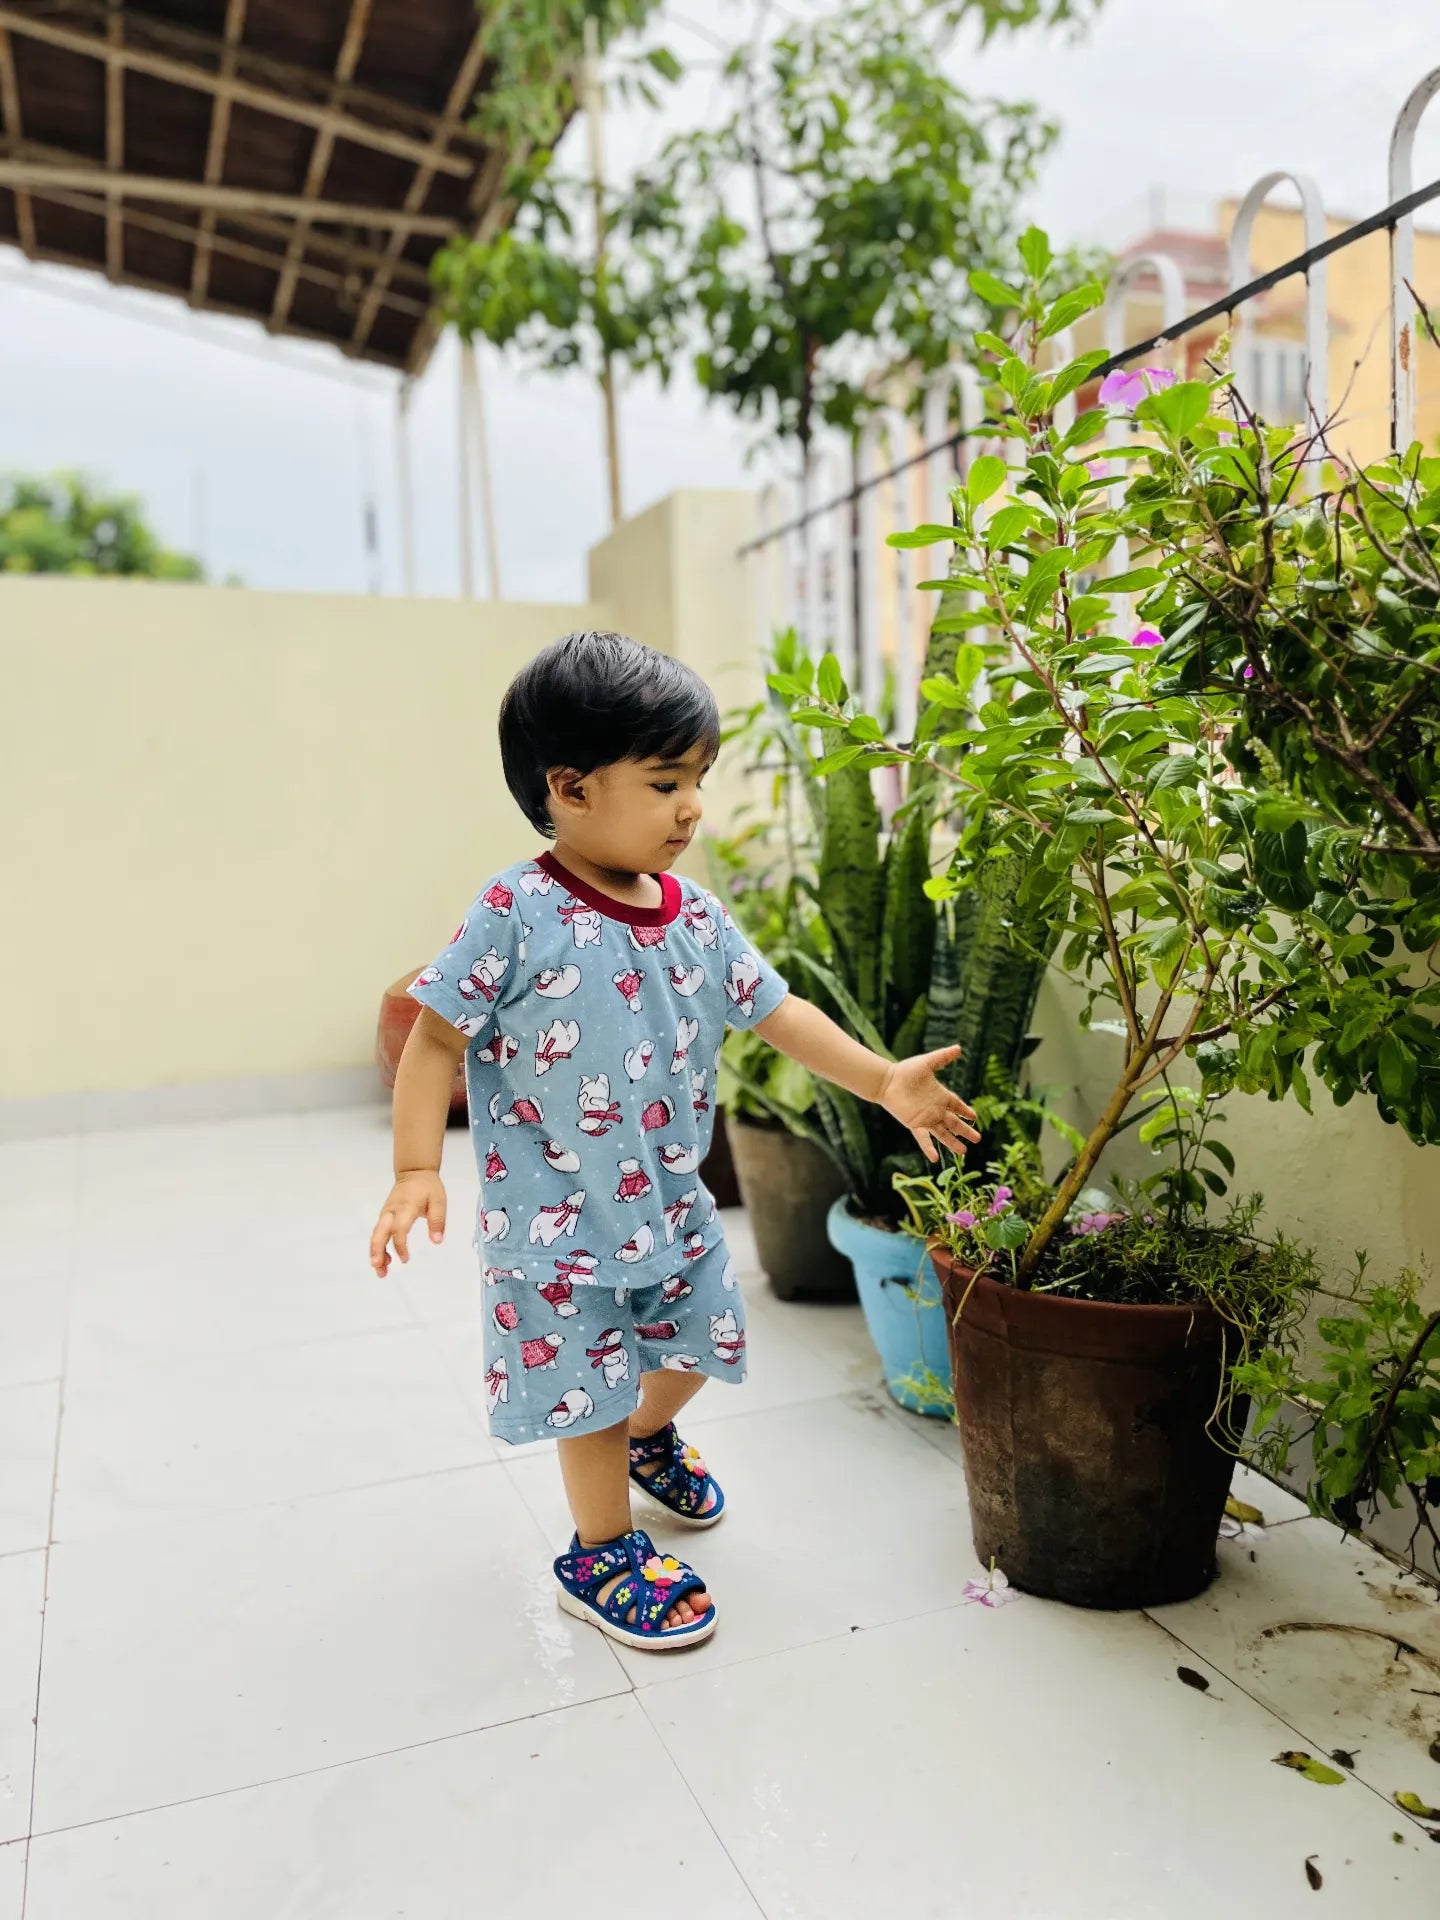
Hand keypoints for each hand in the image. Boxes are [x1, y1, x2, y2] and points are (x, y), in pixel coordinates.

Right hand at [370, 1170, 446, 1275]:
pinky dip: (378, 1247)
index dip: (400, 1245)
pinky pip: (378, 1233)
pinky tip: (384, 1261)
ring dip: (376, 1252)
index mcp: (406, 1206)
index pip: (399, 1227)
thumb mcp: (439, 1201)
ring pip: (376, 1234)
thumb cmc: (428, 1187)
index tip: (405, 1259)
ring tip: (380, 1272)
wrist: (414, 1171)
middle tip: (378, 1267)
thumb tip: (436, 1241)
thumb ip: (437, 1221)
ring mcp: (386, 1213)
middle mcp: (392, 1210)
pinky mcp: (384, 1216)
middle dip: (377, 1250)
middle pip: (380, 1232)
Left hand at [877, 1046, 980, 1162]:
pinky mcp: (915, 1124)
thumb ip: (943, 1057)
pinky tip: (935, 1158)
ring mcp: (926, 1118)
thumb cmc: (906, 1071)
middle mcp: (935, 1109)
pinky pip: (923, 1138)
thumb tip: (958, 1048)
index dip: (965, 1111)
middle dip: (965, 1131)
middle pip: (954, 1123)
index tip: (975, 1117)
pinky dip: (928, 1148)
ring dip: (953, 1143)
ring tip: (964, 1153)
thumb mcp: (927, 1063)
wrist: (886, 1081)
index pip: (957, 1105)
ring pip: (943, 1133)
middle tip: (978, 1139)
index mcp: (940, 1095)